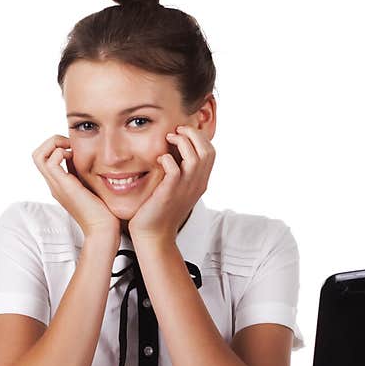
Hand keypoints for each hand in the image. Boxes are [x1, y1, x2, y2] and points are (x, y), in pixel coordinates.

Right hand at [32, 135, 119, 241]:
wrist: (103, 229)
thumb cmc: (103, 211)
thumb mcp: (91, 186)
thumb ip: (85, 174)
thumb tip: (84, 157)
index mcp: (59, 184)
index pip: (45, 158)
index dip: (56, 146)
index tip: (74, 148)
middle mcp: (54, 184)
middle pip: (37, 154)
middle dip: (52, 141)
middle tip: (70, 145)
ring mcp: (56, 186)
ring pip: (39, 156)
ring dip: (55, 144)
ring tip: (71, 150)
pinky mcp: (64, 187)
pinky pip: (51, 162)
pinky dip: (61, 153)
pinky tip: (75, 158)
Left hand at [128, 124, 215, 243]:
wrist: (153, 235)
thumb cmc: (160, 210)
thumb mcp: (177, 189)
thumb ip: (181, 172)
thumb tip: (174, 151)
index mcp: (200, 182)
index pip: (211, 152)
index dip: (199, 137)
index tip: (184, 132)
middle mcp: (197, 184)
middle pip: (207, 150)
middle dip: (193, 134)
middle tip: (177, 130)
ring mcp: (185, 189)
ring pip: (195, 157)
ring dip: (182, 141)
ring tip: (169, 138)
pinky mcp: (170, 193)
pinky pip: (174, 169)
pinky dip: (168, 158)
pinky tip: (160, 159)